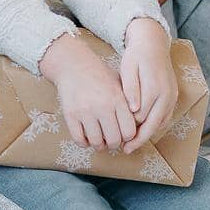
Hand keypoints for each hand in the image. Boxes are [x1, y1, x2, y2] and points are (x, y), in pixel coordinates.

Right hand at [39, 32, 138, 151]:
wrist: (73, 65)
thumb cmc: (99, 76)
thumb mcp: (119, 84)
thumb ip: (129, 103)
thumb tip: (139, 127)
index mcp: (117, 99)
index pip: (129, 132)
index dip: (128, 137)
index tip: (123, 134)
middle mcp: (102, 106)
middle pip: (114, 140)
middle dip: (114, 143)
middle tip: (111, 139)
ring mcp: (85, 112)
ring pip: (96, 143)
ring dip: (99, 145)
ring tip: (99, 138)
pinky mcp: (70, 115)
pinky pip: (79, 139)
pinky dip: (84, 142)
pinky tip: (87, 136)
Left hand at [118, 17, 177, 151]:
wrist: (153, 43)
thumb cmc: (137, 55)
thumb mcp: (129, 69)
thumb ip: (131, 89)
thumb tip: (133, 110)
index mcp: (155, 88)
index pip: (141, 117)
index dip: (129, 129)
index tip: (117, 137)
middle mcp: (167, 95)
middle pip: (153, 124)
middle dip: (139, 139)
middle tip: (125, 150)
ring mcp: (172, 96)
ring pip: (161, 123)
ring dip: (148, 135)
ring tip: (132, 144)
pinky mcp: (173, 96)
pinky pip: (165, 117)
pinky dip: (154, 126)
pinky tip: (143, 131)